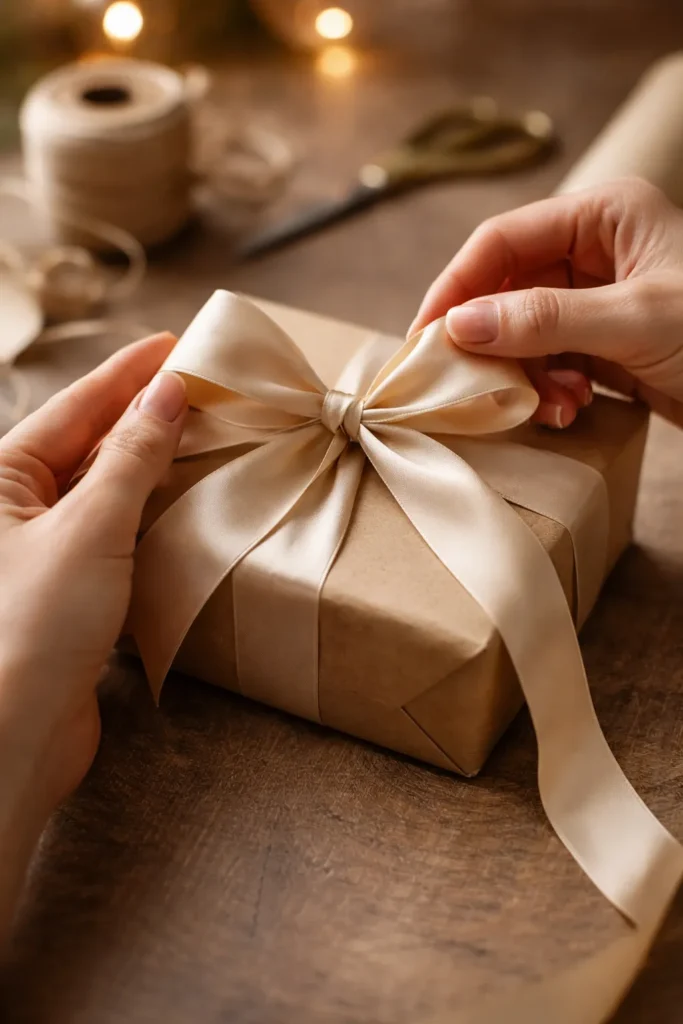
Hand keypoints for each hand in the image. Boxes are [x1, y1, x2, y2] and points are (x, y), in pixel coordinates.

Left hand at [0, 335, 186, 936]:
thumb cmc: (30, 629)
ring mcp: (42, 552)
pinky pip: (115, 536)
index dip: (128, 373)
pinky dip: (150, 517)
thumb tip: (168, 393)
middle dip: (142, 416)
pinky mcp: (69, 593)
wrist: (15, 740)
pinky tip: (181, 504)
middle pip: (89, 444)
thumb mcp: (90, 527)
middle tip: (198, 386)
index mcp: (1, 479)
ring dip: (150, 466)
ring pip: (105, 491)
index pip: (74, 407)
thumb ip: (132, 456)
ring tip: (199, 435)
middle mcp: (15, 510)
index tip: (174, 344)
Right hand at [411, 177, 682, 428]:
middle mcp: (596, 252)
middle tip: (471, 384)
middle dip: (493, 343)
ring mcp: (599, 301)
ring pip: (524, 333)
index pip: (503, 241)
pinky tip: (567, 409)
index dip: (457, 287)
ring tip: (545, 406)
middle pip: (507, 290)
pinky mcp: (606, 346)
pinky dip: (548, 390)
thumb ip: (544, 320)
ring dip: (524, 375)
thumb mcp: (635, 321)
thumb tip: (459, 327)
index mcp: (605, 217)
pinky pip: (551, 362)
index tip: (425, 336)